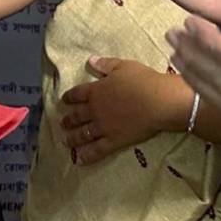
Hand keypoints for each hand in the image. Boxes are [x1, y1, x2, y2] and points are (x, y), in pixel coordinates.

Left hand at [59, 57, 189, 164]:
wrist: (157, 101)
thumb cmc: (142, 81)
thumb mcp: (122, 66)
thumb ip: (105, 65)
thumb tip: (90, 60)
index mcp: (96, 91)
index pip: (77, 94)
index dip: (70, 97)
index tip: (64, 101)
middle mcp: (95, 110)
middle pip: (77, 116)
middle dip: (69, 120)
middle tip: (62, 123)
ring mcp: (103, 127)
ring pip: (83, 134)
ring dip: (73, 138)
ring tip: (65, 141)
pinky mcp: (114, 141)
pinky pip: (97, 150)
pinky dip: (87, 156)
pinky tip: (79, 160)